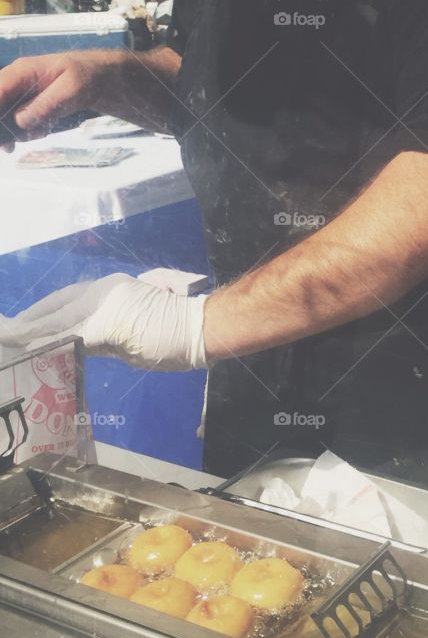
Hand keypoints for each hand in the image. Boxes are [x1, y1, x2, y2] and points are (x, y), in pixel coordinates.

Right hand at [0, 52, 125, 152]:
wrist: (98, 79)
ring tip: (41, 131)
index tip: (2, 135)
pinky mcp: (24, 106)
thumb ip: (46, 105)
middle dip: (3, 128)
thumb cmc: (86, 78)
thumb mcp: (71, 89)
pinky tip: (41, 131)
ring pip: (4, 118)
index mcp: (21, 71)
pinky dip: (24, 131)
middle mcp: (14, 82)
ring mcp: (18, 94)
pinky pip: (15, 123)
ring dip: (16, 132)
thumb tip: (19, 121)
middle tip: (10, 146)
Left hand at [2, 274, 206, 371]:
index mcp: (112, 288)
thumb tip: (83, 344)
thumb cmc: (176, 329)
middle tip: (8, 333)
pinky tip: (31, 348)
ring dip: (33, 333)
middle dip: (30, 321)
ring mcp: (104, 304)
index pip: (67, 299)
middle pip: (57, 307)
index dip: (43, 312)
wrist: (197, 327)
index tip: (21, 324)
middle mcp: (104, 290)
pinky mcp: (104, 323)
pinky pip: (69, 335)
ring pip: (58, 320)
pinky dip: (47, 342)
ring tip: (11, 341)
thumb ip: (108, 332)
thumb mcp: (136, 326)